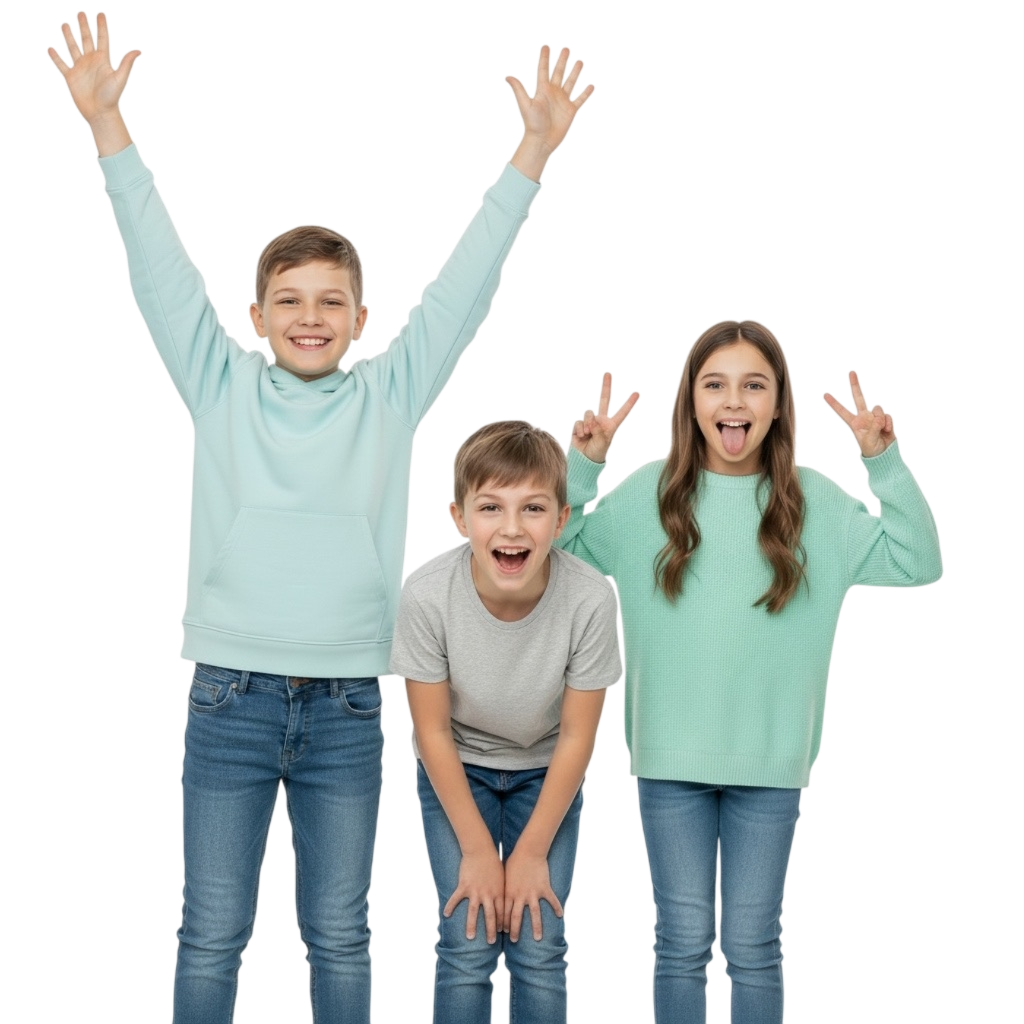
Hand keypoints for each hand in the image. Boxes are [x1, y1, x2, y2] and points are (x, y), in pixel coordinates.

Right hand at [46, 11, 140, 136]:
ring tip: (64, 24)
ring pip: (72, 47)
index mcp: (103, 59)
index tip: (100, 13)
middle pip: (86, 38)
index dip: (102, 25)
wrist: (100, 114)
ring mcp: (80, 68)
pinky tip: (50, 48)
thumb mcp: (120, 78)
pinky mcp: (70, 77)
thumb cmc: (112, 97)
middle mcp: (91, 61)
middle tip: (80, 12)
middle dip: (83, 25)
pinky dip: (55, 56)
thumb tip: (139, 50)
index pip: (102, 37)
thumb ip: (127, 62)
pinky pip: (61, 64)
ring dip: (68, 35)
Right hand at [444, 847, 504, 943]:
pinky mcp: (464, 886)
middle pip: (491, 916)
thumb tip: (512, 895)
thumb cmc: (493, 860)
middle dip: (491, 930)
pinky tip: (446, 914)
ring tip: (470, 937)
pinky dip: (450, 906)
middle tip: (491, 942)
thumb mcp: (503, 875)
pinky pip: (456, 898)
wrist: (481, 849)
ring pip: (474, 912)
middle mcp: (488, 894)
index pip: (502, 912)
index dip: (503, 923)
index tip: (503, 933)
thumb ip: (504, 887)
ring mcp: (475, 891)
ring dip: (472, 926)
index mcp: (499, 891)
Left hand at [502, 847, 562, 941]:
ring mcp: (533, 893)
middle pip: (516, 917)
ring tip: (538, 939)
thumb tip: (494, 894)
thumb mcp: (504, 875)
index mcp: (509, 893)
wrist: (528, 850)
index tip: (503, 933)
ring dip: (536, 927)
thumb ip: (502, 887)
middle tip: (514, 941)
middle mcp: (520, 895)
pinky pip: (551, 900)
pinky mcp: (544, 888)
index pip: (504, 913)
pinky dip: (557, 907)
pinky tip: (560, 916)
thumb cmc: (514, 861)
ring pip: (534, 914)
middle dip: (514, 930)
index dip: (503, 924)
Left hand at [506, 44, 595, 179]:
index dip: (544, 58)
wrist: (541, 142)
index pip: (543, 69)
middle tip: (566, 48)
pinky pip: (580, 99)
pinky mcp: (571, 111)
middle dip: (563, 60)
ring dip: (576, 72)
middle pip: (559, 72)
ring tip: (580, 62)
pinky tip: (591, 85)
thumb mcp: (525, 104)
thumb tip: (507, 76)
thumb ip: (518, 89)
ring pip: (571, 82)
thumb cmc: (532, 124)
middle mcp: (553, 92)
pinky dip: (586, 93)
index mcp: (542, 89)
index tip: (546, 46)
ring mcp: (563, 101)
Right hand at [570, 370, 640, 462]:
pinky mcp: (579, 425)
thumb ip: (599, 428)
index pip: (621, 412)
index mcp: (611, 425)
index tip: (637, 393)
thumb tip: (593, 418)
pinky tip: (582, 435)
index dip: (629, 403)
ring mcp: (589, 422)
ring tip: (589, 432)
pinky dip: (580, 428)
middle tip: (607, 372)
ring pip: (588, 412)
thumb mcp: (603, 441)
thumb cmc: (597, 452)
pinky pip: (578, 421)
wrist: (583, 460)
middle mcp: (601, 420)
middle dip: (605, 385)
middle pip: (604, 399)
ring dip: (588, 422)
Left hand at [822, 369, 895, 456]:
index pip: (842, 411)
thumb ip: (873, 429)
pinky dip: (889, 423)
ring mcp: (874, 416)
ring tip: (881, 430)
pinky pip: (887, 415)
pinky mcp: (885, 417)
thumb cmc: (872, 449)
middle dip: (855, 384)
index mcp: (854, 423)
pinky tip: (886, 430)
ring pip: (878, 407)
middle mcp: (863, 416)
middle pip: (859, 397)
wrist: (885, 453)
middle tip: (851, 371)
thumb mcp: (868, 442)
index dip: (834, 403)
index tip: (824, 395)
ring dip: (880, 419)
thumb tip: (879, 418)